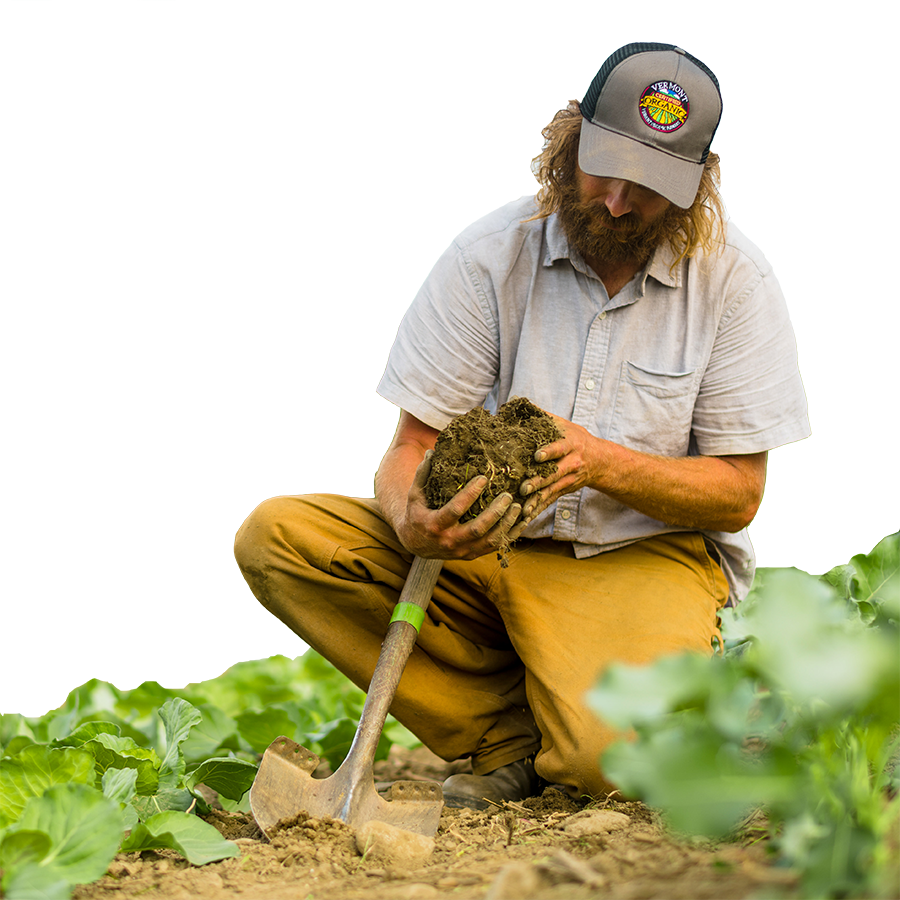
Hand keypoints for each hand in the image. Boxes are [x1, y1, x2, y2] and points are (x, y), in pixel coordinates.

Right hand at [396, 451, 527, 560]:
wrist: (416, 544)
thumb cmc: (417, 514)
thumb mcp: (415, 495)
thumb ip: (422, 474)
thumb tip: (432, 452)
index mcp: (434, 524)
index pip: (456, 509)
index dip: (470, 494)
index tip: (484, 478)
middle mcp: (449, 541)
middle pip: (477, 528)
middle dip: (495, 512)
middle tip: (507, 495)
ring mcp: (462, 550)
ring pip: (489, 540)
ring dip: (506, 524)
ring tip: (517, 506)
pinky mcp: (471, 554)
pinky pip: (494, 547)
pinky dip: (510, 535)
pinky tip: (521, 521)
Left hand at [519, 414, 604, 520]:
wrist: (600, 461)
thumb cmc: (575, 438)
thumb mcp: (564, 425)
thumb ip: (543, 417)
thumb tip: (517, 404)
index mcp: (570, 445)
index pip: (559, 449)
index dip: (549, 452)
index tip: (537, 456)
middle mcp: (571, 464)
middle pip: (554, 474)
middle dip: (539, 481)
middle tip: (524, 487)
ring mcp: (568, 480)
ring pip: (551, 491)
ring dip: (537, 500)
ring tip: (523, 508)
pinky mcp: (563, 491)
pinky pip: (549, 502)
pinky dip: (538, 510)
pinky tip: (525, 518)